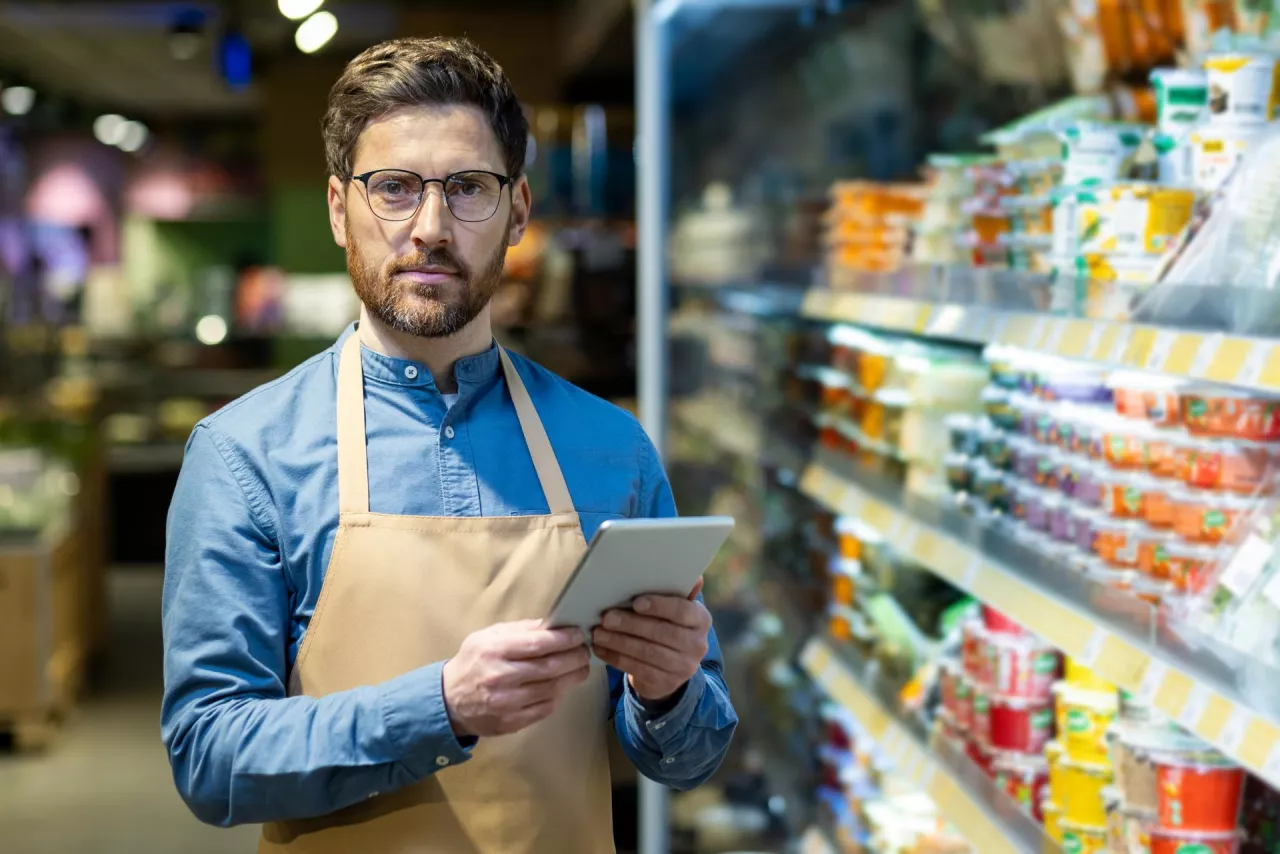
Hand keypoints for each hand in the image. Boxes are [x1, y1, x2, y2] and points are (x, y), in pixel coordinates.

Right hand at [442, 621, 589, 737]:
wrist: (449, 701)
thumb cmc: (473, 662)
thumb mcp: (488, 636)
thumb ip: (520, 629)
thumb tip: (552, 624)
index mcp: (495, 650)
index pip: (538, 643)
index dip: (564, 639)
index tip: (578, 635)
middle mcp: (501, 676)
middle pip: (550, 667)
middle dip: (574, 658)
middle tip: (585, 651)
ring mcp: (507, 702)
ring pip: (551, 689)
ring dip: (572, 677)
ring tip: (581, 668)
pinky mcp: (511, 722)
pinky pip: (544, 708)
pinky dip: (558, 696)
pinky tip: (563, 686)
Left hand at [592, 580, 711, 702]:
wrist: (671, 668)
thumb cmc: (668, 626)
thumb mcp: (676, 610)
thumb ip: (678, 593)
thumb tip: (694, 577)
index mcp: (701, 620)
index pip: (682, 611)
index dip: (659, 606)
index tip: (636, 602)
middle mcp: (697, 644)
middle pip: (662, 632)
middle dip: (631, 624)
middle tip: (607, 618)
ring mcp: (683, 667)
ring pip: (647, 652)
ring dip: (619, 642)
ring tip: (598, 634)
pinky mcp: (666, 683)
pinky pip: (637, 669)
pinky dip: (616, 658)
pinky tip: (601, 649)